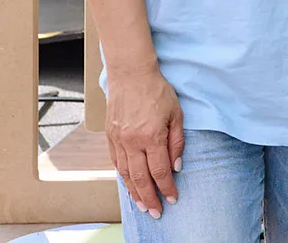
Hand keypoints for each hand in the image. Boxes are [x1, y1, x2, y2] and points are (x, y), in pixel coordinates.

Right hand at [105, 66, 182, 219]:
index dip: (167, 188)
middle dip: (149, 198)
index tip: (173, 199)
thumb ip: (177, 142)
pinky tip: (128, 184)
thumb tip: (176, 166)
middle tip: (155, 212)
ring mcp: (119, 140)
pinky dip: (123, 176)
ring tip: (141, 205)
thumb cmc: (158, 91)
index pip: (160, 171)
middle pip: (141, 178)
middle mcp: (133, 142)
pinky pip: (116, 162)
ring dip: (133, 192)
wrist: (131, 75)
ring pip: (126, 174)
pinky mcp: (110, 137)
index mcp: (152, 136)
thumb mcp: (176, 114)